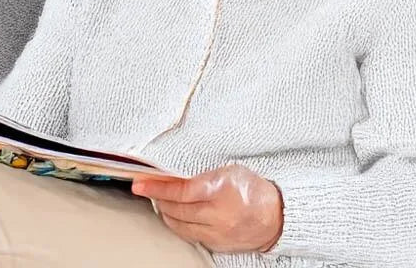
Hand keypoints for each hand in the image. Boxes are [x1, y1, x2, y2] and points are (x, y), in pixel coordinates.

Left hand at [131, 162, 283, 253]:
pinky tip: (173, 216)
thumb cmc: (252, 187)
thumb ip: (202, 174)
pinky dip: (178, 225)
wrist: (275, 216)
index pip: (180, 191)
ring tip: (159, 201)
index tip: (140, 183)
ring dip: (165, 212)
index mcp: (219, 190)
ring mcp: (216, 232)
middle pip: (176, 209)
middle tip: (146, 188)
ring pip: (180, 225)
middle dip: (157, 198)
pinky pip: (190, 235)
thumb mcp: (228, 170)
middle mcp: (217, 214)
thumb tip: (173, 174)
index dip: (157, 187)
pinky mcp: (217, 244)